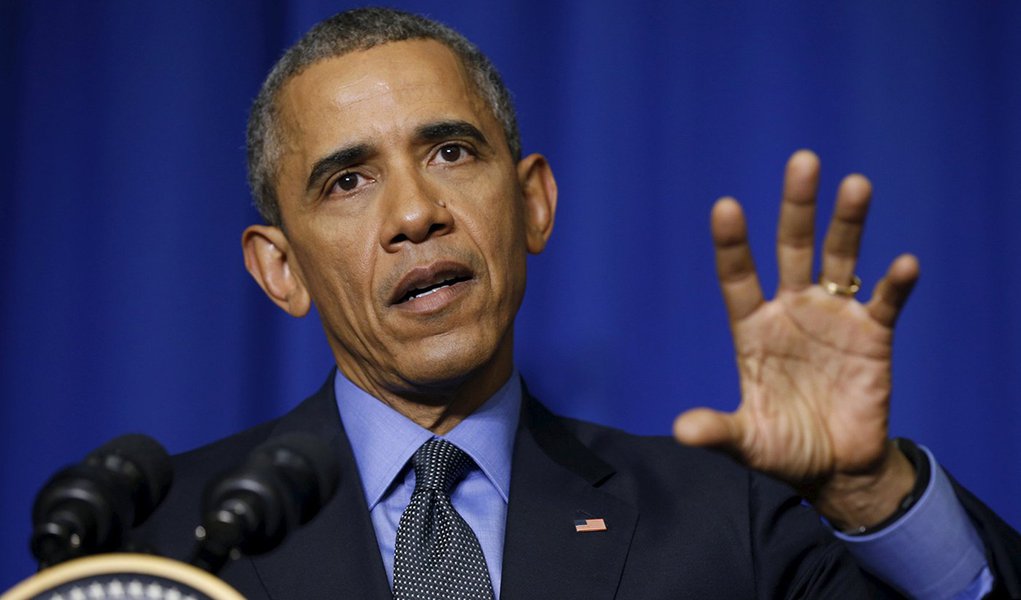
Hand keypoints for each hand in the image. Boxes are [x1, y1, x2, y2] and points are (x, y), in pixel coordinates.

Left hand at [673, 150, 919, 528]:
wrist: (834, 467)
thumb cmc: (783, 448)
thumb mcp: (748, 442)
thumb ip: (719, 431)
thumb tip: (682, 430)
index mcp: (753, 328)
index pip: (738, 277)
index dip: (732, 244)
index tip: (725, 206)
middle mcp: (791, 311)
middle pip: (792, 248)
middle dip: (797, 206)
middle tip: (802, 162)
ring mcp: (833, 318)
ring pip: (840, 259)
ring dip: (848, 224)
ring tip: (856, 185)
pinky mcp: (873, 336)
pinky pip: (885, 302)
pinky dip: (895, 284)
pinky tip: (904, 264)